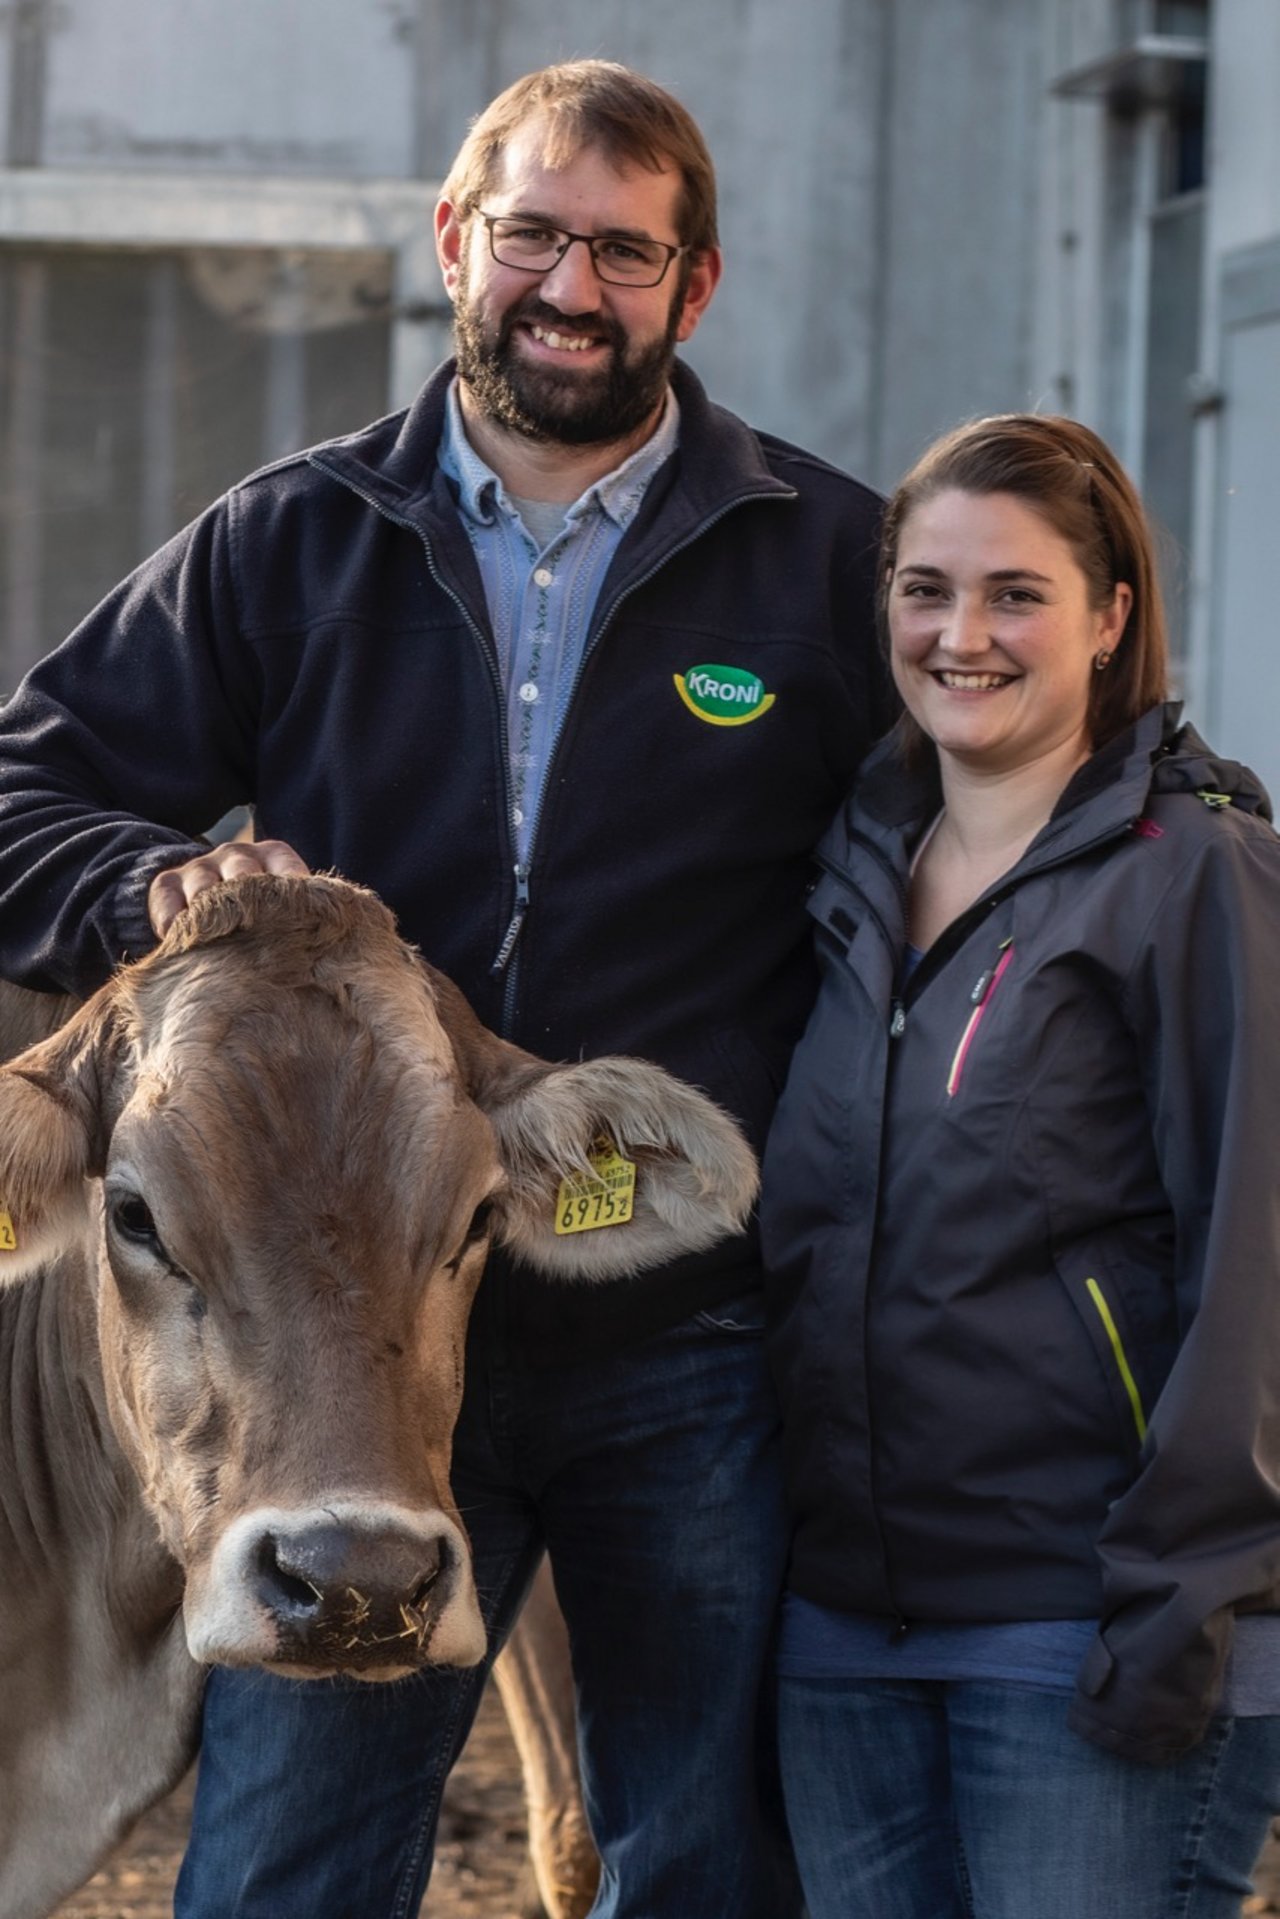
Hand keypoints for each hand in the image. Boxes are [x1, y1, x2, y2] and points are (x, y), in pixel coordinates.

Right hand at [147, 839, 310, 936]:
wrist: (206, 909)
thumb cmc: (260, 919)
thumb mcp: (282, 913)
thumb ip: (302, 922)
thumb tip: (334, 954)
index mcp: (272, 858)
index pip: (284, 865)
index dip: (290, 888)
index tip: (297, 916)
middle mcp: (237, 857)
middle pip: (241, 870)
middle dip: (247, 895)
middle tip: (254, 925)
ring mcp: (200, 869)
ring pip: (203, 884)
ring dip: (208, 909)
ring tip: (215, 937)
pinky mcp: (168, 884)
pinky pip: (166, 896)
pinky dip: (170, 917)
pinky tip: (174, 938)